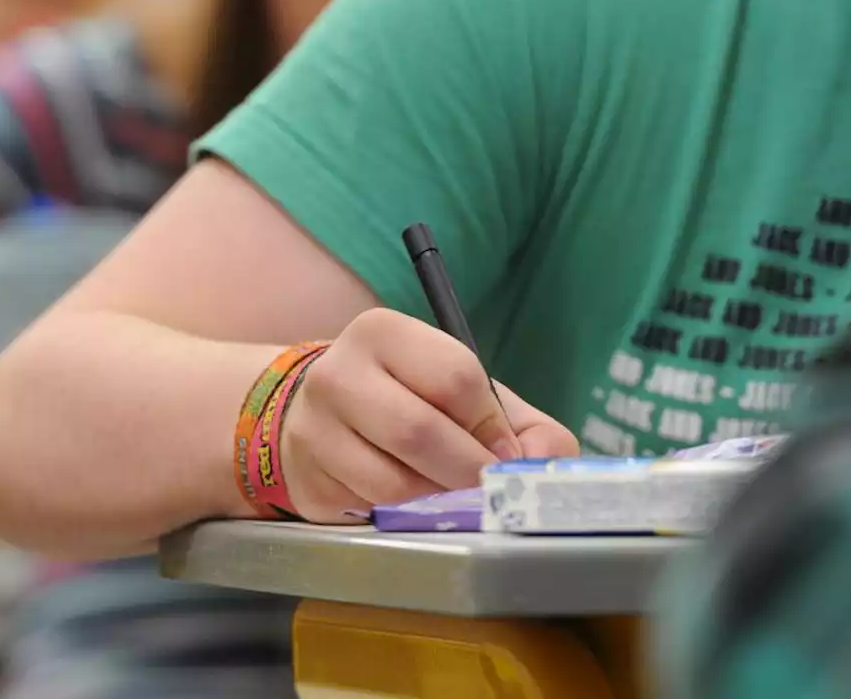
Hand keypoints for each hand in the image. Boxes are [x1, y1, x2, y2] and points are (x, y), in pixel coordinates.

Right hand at [280, 308, 578, 522]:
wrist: (313, 414)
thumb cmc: (406, 399)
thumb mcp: (462, 393)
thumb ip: (521, 425)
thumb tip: (544, 465)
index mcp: (382, 334)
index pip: (454, 377)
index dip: (491, 425)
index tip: (503, 452)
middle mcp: (337, 374)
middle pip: (418, 431)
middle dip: (468, 471)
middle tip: (487, 489)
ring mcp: (312, 430)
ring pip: (392, 484)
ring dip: (435, 500)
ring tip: (445, 494)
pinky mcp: (307, 482)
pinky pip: (369, 512)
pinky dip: (401, 517)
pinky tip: (404, 503)